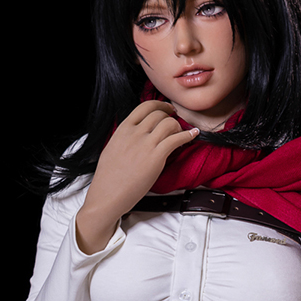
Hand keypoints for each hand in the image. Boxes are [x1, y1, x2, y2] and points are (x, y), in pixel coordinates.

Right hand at [76, 101, 198, 253]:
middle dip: (170, 117)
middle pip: (159, 114)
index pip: (144, 106)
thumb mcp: (112, 149)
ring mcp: (146, 144)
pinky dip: (188, 135)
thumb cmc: (108, 178)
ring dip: (178, 127)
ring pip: (169, 123)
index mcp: (123, 129)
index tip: (167, 109)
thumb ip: (124, 137)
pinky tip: (193, 135)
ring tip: (180, 134)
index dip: (160, 105)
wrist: (108, 195)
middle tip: (176, 122)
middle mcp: (135, 133)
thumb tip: (134, 133)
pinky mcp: (156, 156)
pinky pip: (177, 139)